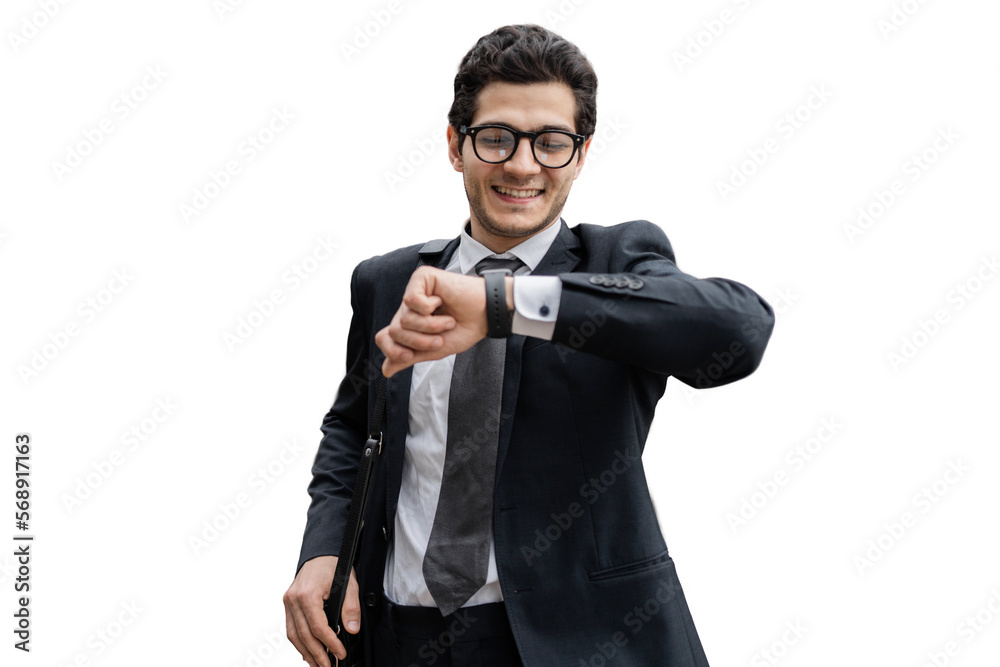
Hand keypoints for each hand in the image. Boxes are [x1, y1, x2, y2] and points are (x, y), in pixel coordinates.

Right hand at [283, 555, 359, 666]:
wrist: (322, 552)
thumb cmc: (334, 564)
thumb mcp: (349, 584)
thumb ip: (351, 608)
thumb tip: (351, 630)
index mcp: (308, 594)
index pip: (318, 628)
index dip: (330, 644)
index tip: (340, 654)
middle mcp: (293, 599)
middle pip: (304, 635)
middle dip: (317, 654)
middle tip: (328, 666)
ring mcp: (288, 601)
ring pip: (294, 635)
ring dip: (306, 652)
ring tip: (318, 665)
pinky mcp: (288, 603)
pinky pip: (291, 628)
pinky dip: (299, 642)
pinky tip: (308, 652)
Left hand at [376, 266, 497, 376]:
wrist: (486, 316)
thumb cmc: (465, 329)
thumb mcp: (434, 350)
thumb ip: (409, 358)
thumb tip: (385, 370)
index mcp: (410, 324)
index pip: (384, 337)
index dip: (393, 350)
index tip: (410, 356)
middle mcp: (408, 307)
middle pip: (395, 331)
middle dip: (419, 341)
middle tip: (440, 337)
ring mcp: (414, 291)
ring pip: (404, 318)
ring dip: (431, 325)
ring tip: (448, 320)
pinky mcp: (421, 277)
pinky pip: (411, 300)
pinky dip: (429, 308)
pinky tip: (442, 301)